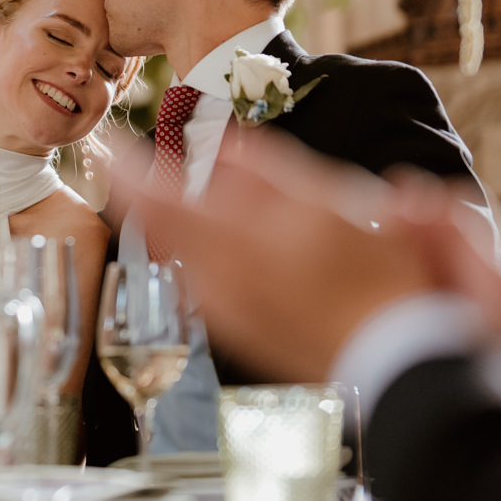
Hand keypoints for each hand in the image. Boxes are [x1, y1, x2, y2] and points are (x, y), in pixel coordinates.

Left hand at [111, 127, 456, 381]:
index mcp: (237, 243)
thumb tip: (226, 145)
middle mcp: (221, 281)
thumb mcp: (328, 203)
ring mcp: (228, 312)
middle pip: (158, 231)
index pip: (158, 202)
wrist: (396, 356)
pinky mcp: (242, 331)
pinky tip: (202, 247)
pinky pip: (197, 284)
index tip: (104, 145)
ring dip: (163, 223)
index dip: (126, 171)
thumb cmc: (372, 273)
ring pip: (176, 257)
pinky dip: (190, 255)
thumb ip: (270, 173)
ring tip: (156, 196)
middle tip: (120, 164)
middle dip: (138, 195)